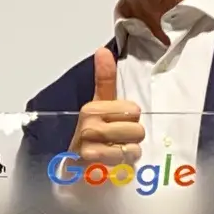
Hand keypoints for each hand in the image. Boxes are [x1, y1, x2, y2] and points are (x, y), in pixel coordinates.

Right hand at [71, 48, 142, 163]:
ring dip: (129, 150)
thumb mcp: (99, 105)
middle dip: (132, 136)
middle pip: (137, 128)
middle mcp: (89, 124)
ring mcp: (90, 145)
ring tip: (116, 150)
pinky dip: (124, 162)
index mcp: (91, 107)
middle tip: (117, 139)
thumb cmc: (92, 133)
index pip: (133, 110)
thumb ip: (104, 79)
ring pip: (133, 145)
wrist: (76, 164)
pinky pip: (126, 159)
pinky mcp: (94, 163)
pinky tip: (113, 160)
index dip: (130, 118)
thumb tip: (102, 49)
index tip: (116, 122)